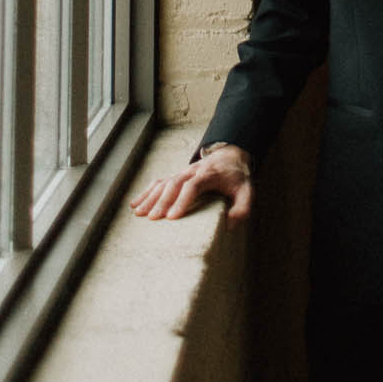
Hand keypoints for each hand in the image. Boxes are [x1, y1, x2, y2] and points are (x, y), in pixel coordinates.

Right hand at [129, 143, 253, 223]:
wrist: (230, 156)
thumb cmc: (237, 178)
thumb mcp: (247, 191)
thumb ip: (242, 208)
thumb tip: (230, 226)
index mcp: (210, 175)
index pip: (193, 185)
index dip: (182, 200)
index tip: (173, 217)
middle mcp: (193, 171)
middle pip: (175, 183)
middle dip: (163, 200)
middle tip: (152, 218)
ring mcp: (183, 172)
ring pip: (164, 181)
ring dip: (151, 196)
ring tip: (138, 212)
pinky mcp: (177, 176)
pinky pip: (159, 181)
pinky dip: (147, 191)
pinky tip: (135, 203)